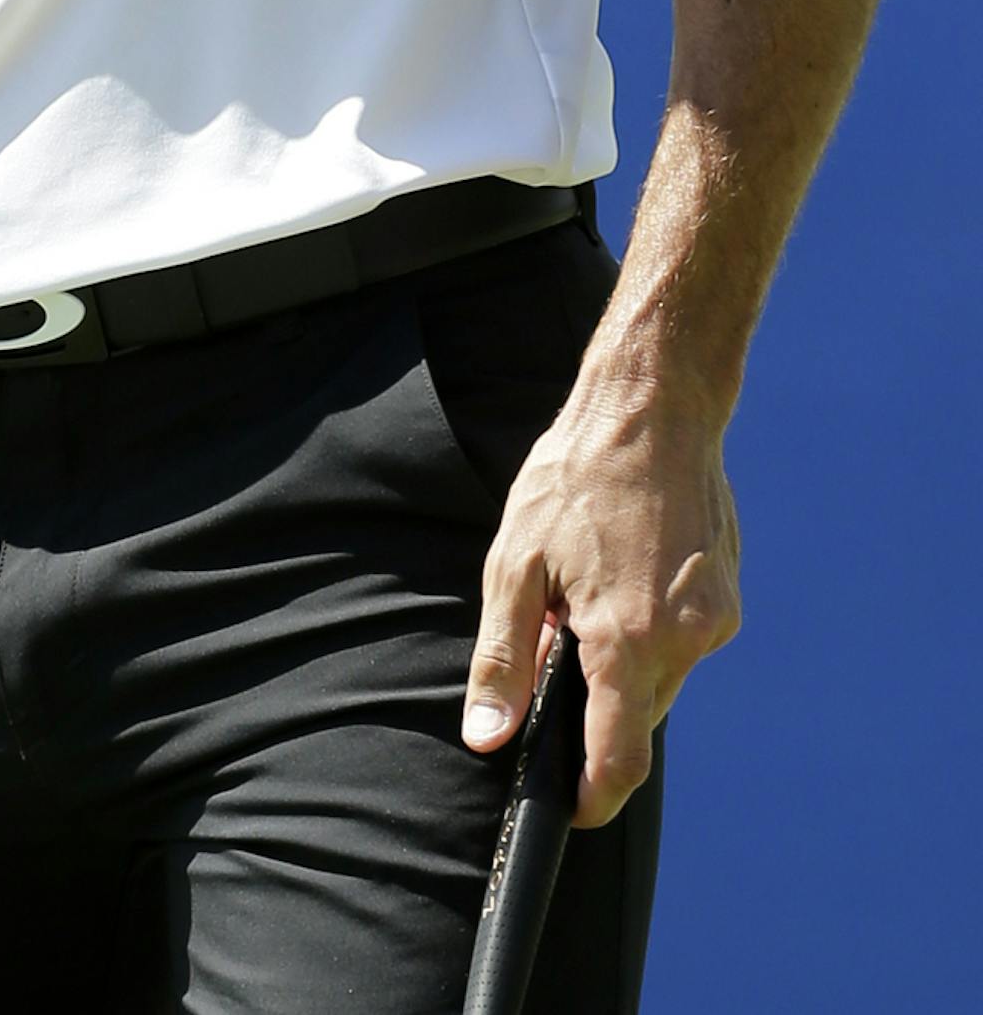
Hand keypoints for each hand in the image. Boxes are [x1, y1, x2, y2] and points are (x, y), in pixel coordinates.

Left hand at [459, 375, 743, 825]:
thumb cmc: (576, 477)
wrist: (653, 408)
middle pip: (637, 718)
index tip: (568, 808)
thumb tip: (488, 736)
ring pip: (661, 678)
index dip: (590, 798)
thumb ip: (503, 658)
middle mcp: (685, 641)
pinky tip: (626, 569)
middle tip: (556, 634)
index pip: (618, 761)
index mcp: (627, 639)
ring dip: (623, 659)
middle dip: (596, 703)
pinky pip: (683, 641)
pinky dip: (651, 628)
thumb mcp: (515, 562)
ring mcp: (716, 620)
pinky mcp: (728, 598)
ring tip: (589, 585)